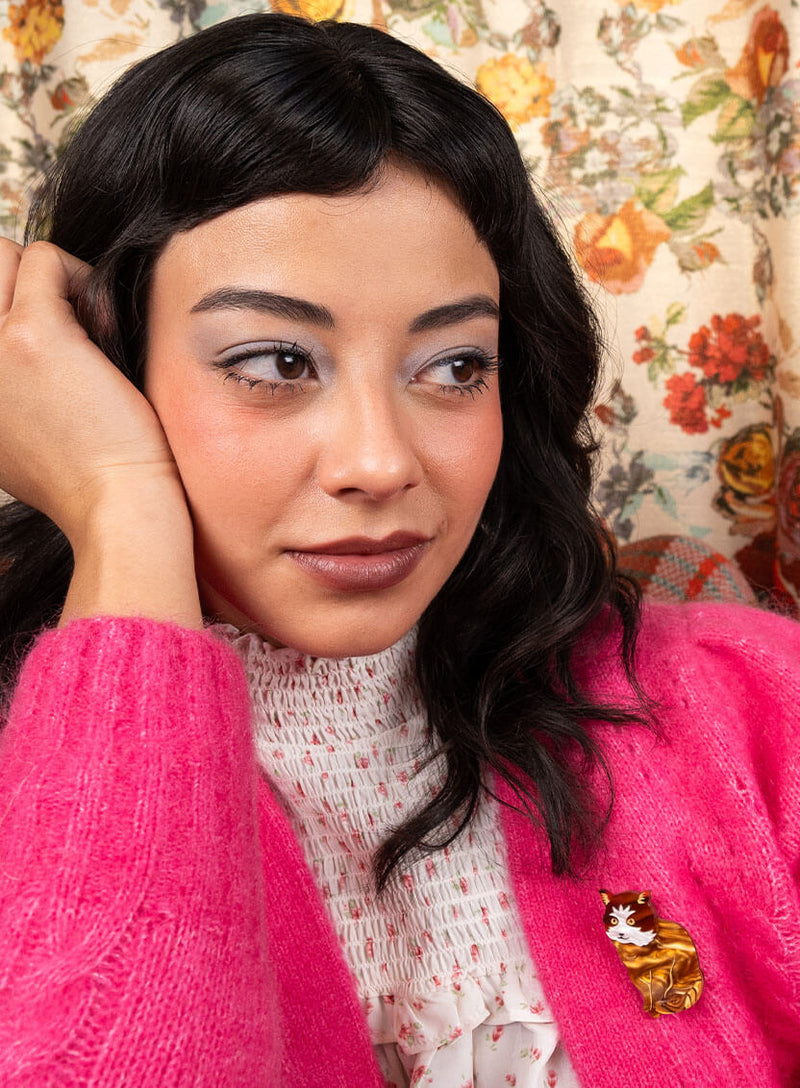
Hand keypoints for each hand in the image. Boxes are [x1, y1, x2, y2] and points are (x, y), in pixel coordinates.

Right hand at [0, 239, 202, 626]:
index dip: (11, 306)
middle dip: (27, 281)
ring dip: (55, 277)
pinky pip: (47, 259)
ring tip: (90, 327)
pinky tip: (105, 329)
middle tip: (73, 325)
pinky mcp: (33, 334)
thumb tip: (15, 343)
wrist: (115, 505)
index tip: (53, 343)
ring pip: (7, 255)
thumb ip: (2, 387)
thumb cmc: (85, 473)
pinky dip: (83, 279)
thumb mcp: (15, 434)